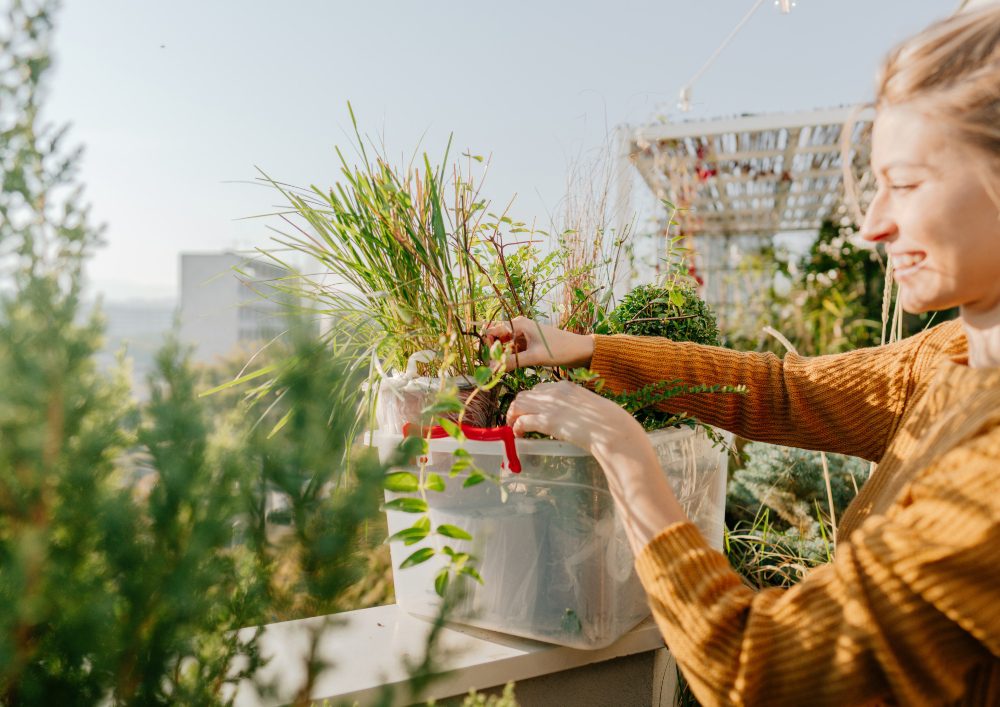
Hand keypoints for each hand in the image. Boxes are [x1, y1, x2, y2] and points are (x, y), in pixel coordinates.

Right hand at [482, 317, 594, 370]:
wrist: (580, 351)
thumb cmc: (560, 350)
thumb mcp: (534, 357)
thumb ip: (511, 362)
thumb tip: (492, 368)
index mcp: (519, 323)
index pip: (492, 331)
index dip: (487, 346)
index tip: (489, 361)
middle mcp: (519, 327)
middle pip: (497, 339)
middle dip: (495, 353)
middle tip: (497, 368)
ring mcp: (524, 335)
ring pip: (505, 347)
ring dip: (504, 357)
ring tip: (507, 369)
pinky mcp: (529, 344)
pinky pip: (514, 351)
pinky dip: (512, 359)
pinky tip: (515, 368)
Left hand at [506, 380, 687, 550]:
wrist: (612, 430)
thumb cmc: (607, 422)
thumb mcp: (589, 407)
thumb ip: (575, 408)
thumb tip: (569, 418)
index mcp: (566, 386)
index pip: (540, 388)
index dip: (532, 401)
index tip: (530, 410)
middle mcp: (555, 392)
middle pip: (525, 394)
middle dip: (518, 407)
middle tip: (517, 419)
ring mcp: (550, 406)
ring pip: (519, 404)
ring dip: (514, 415)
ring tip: (514, 427)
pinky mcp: (548, 421)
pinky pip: (523, 421)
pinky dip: (517, 427)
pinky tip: (518, 435)